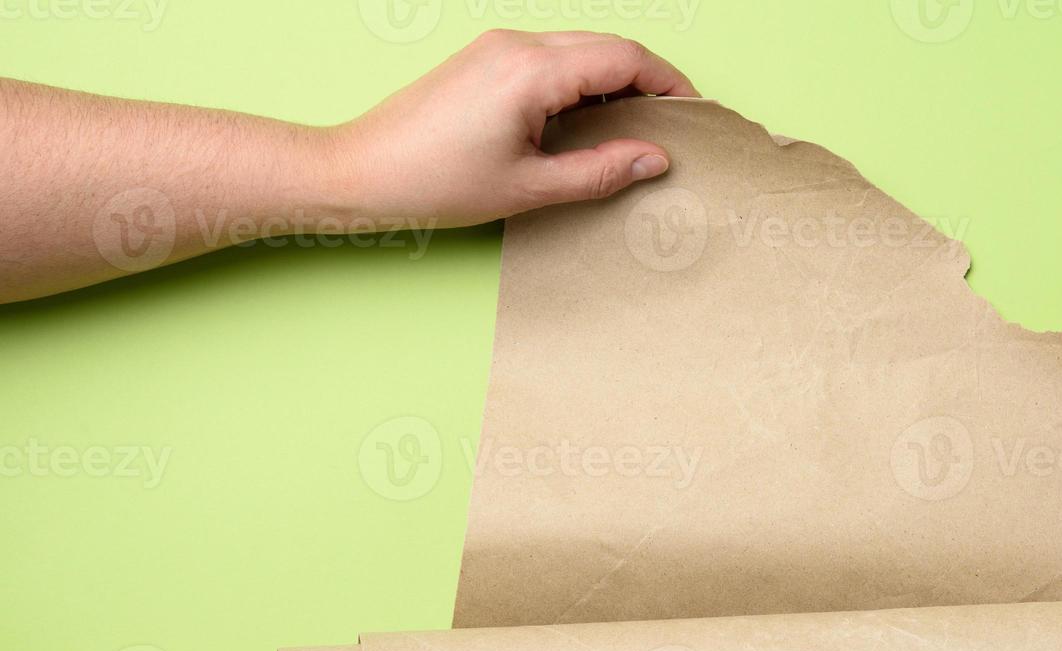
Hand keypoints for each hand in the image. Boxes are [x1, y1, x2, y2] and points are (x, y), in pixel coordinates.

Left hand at [332, 30, 699, 227]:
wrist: (363, 172)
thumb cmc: (436, 183)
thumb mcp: (530, 189)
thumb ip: (599, 171)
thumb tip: (654, 159)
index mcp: (531, 71)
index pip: (624, 57)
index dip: (668, 82)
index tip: (693, 113)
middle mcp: (516, 45)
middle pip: (607, 45)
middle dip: (648, 78)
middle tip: (673, 123)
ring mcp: (497, 46)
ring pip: (580, 47)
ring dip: (615, 79)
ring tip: (634, 128)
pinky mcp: (485, 58)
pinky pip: (552, 56)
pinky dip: (583, 80)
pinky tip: (588, 121)